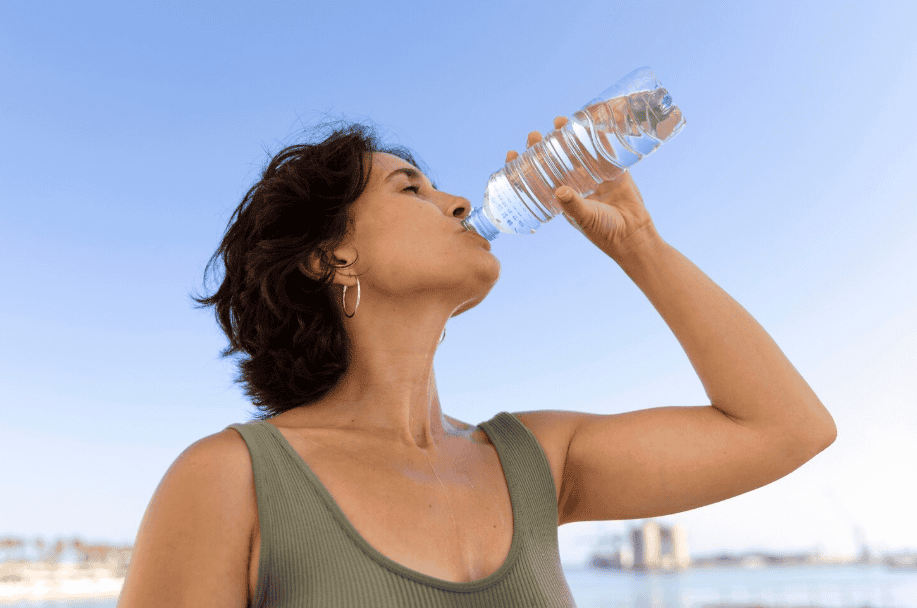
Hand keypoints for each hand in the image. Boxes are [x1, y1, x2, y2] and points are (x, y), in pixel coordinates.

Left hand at [506, 116, 661, 258]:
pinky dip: (599, 136)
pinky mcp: (614, 170)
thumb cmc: (605, 232)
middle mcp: (576, 183)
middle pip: (555, 159)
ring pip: (577, 151)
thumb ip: (573, 205)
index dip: (524, 166)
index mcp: (563, 196)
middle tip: (534, 134)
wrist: (634, 234)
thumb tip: (559, 191)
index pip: (538, 178)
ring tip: (558, 121)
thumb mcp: (585, 218)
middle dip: (543, 146)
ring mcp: (594, 175)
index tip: (512, 154)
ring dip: (567, 136)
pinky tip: (591, 122)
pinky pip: (604, 150)